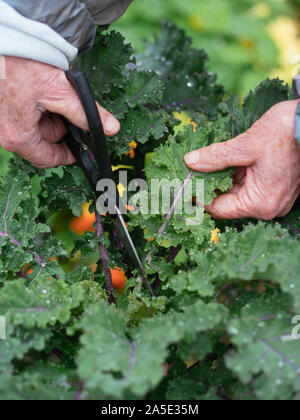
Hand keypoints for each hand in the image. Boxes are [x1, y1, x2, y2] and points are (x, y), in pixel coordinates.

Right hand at [0, 57, 119, 167]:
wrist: (4, 40)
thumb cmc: (23, 64)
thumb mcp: (60, 91)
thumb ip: (86, 114)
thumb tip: (110, 128)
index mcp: (19, 136)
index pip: (47, 159)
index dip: (69, 156)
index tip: (83, 149)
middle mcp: (7, 133)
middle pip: (43, 142)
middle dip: (61, 129)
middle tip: (70, 109)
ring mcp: (3, 121)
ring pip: (36, 129)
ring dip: (51, 116)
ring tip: (55, 94)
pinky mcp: (4, 110)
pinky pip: (26, 117)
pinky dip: (40, 108)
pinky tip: (45, 92)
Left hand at [185, 100, 299, 219]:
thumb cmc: (286, 133)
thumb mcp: (245, 145)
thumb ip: (216, 157)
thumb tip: (191, 161)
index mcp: (261, 203)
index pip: (219, 209)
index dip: (199, 197)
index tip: (184, 184)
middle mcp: (268, 206)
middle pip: (228, 201)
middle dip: (209, 184)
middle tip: (190, 170)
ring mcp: (274, 196)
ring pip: (237, 192)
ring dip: (221, 178)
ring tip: (203, 163)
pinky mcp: (276, 186)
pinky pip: (249, 184)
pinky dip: (234, 173)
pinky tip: (221, 161)